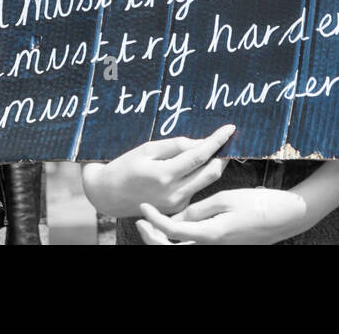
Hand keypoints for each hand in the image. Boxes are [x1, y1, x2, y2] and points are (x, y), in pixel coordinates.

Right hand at [81, 124, 234, 217]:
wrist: (108, 195)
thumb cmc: (125, 167)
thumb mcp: (147, 149)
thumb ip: (176, 145)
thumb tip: (200, 143)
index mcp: (164, 175)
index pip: (199, 155)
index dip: (216, 140)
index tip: (230, 128)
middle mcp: (173, 193)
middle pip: (211, 172)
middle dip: (222, 154)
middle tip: (226, 139)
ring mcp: (176, 204)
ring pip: (205, 181)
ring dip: (213, 164)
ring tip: (213, 149)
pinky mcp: (177, 209)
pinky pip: (195, 189)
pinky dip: (199, 175)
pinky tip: (194, 166)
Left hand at [136, 188, 308, 244]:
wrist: (286, 217)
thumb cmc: (258, 204)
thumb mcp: (225, 199)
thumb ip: (197, 210)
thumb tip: (175, 219)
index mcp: (212, 235)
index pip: (172, 232)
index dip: (154, 220)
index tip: (143, 207)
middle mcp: (213, 248)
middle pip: (172, 252)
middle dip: (152, 238)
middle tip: (141, 220)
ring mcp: (218, 250)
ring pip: (182, 252)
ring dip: (163, 240)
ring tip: (152, 221)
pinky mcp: (222, 247)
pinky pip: (194, 247)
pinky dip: (179, 240)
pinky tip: (174, 224)